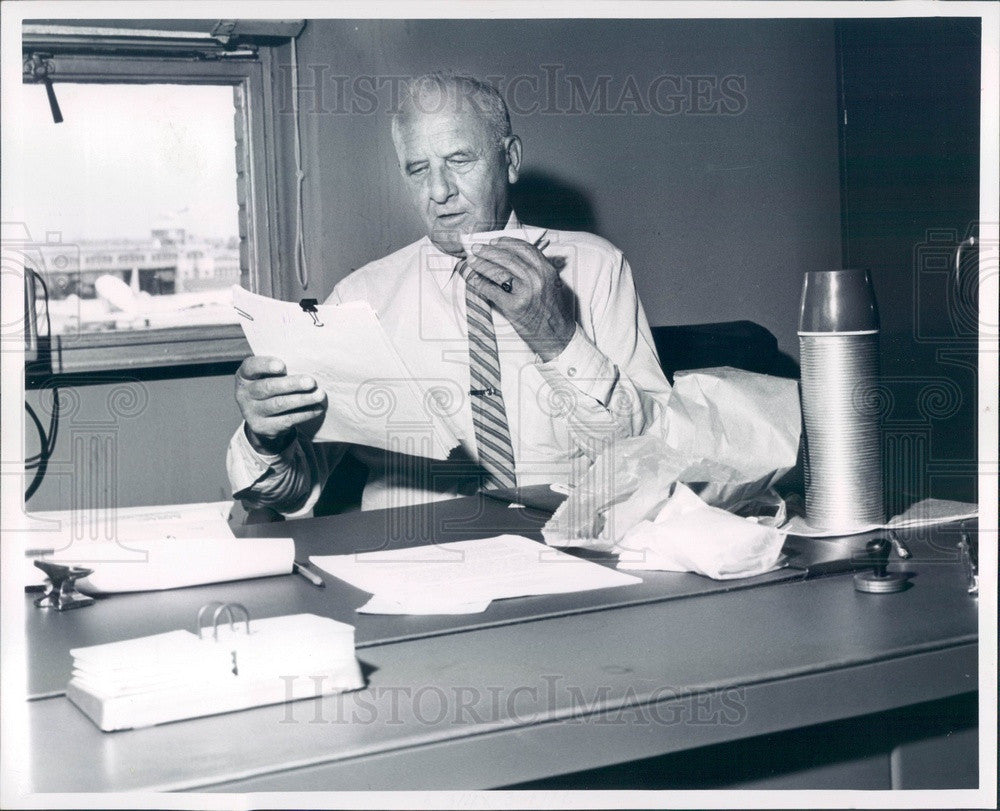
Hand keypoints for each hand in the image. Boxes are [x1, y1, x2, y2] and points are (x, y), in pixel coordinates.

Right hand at [235, 356, 326, 453]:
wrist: (262, 417)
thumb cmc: (271, 386)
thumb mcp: (268, 375)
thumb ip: (280, 370)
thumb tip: (308, 367)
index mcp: (244, 376)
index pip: (250, 367)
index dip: (265, 365)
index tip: (282, 366)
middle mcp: (244, 394)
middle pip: (267, 387)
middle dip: (291, 384)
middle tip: (311, 382)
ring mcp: (251, 412)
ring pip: (278, 405)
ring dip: (302, 400)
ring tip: (319, 395)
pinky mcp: (262, 427)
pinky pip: (286, 420)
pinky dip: (304, 414)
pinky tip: (317, 408)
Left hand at [465, 236, 574, 361]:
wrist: (557, 336)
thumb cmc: (553, 310)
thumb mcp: (553, 284)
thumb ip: (539, 268)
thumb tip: (517, 254)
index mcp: (546, 270)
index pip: (523, 249)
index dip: (506, 243)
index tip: (493, 242)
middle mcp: (537, 278)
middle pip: (507, 258)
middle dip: (488, 252)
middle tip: (476, 249)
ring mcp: (525, 292)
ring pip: (497, 272)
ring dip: (481, 265)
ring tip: (471, 263)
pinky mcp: (514, 307)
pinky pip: (491, 291)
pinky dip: (480, 284)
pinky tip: (474, 280)